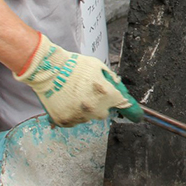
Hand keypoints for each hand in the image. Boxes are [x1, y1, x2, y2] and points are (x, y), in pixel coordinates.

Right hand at [16, 33, 142, 126]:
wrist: (48, 69)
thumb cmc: (73, 65)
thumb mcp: (98, 66)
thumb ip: (111, 79)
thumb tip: (119, 89)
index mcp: (105, 93)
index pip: (123, 104)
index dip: (131, 110)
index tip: (137, 117)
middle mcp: (93, 107)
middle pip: (104, 113)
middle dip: (101, 105)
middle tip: (90, 93)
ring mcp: (78, 115)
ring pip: (88, 117)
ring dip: (86, 110)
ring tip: (75, 94)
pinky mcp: (65, 120)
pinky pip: (75, 121)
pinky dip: (73, 113)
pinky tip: (67, 101)